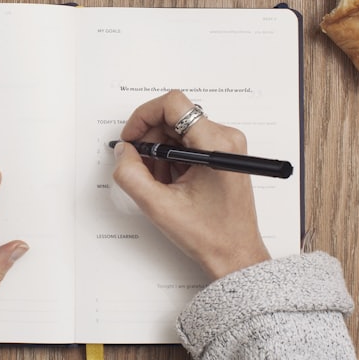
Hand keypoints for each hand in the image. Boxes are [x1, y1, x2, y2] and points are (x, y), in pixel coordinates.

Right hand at [113, 90, 269, 278]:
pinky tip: (171, 183)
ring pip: (179, 130)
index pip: (173, 104)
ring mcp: (226, 145)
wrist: (235, 255)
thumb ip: (131, 174)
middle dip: (150, 139)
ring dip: (160, 151)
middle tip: (140, 166)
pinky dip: (172, 158)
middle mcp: (225, 138)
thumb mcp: (159, 206)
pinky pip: (188, 142)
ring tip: (159, 182)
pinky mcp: (223, 154)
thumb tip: (123, 151)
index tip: (131, 138)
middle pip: (174, 117)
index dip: (144, 116)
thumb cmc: (210, 235)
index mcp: (215, 144)